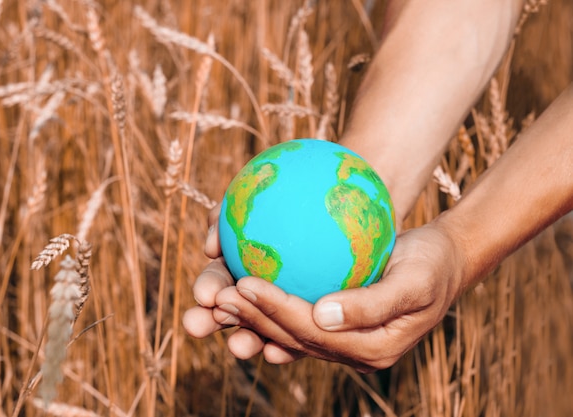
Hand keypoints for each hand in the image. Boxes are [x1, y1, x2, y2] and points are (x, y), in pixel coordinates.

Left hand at [184, 210, 465, 371]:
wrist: (445, 260)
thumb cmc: (433, 266)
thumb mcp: (415, 281)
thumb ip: (372, 305)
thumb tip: (323, 315)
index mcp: (372, 348)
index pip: (312, 333)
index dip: (276, 311)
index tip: (245, 285)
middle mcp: (354, 350)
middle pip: (294, 337)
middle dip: (254, 319)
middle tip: (220, 298)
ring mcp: (345, 339)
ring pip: (291, 332)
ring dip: (255, 317)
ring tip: (222, 299)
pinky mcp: (339, 323)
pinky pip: (299, 317)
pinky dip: (272, 306)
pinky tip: (248, 289)